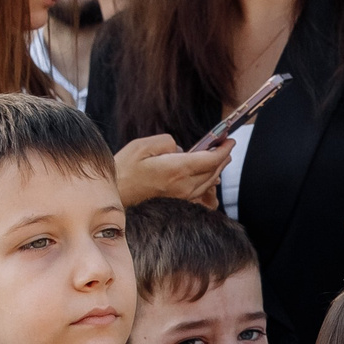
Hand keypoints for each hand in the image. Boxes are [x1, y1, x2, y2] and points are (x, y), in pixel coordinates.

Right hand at [114, 134, 231, 207]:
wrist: (114, 197)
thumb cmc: (124, 170)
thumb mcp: (142, 146)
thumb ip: (166, 142)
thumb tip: (180, 148)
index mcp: (177, 169)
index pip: (210, 159)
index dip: (223, 148)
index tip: (230, 139)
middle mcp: (183, 185)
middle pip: (213, 171)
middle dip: (223, 157)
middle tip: (227, 145)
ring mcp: (182, 197)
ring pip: (209, 183)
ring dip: (217, 169)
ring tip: (221, 158)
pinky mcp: (178, 203)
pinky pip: (200, 192)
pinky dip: (208, 182)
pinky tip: (208, 177)